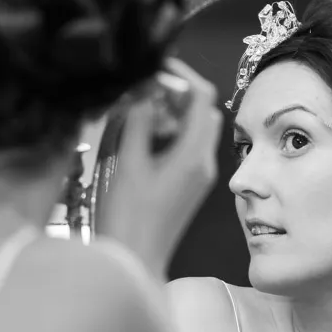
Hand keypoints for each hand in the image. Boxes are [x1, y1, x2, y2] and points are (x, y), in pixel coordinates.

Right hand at [96, 58, 222, 280]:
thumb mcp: (128, 164)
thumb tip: (144, 90)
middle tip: (141, 91)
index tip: (155, 67)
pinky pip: (184, 148)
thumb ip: (138, 122)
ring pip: (192, 129)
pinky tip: (139, 140)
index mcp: (194, 156)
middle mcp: (203, 164)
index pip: (202, 97)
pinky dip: (166, 135)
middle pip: (201, 111)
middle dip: (174, 94)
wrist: (134, 264)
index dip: (181, 74)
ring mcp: (197, 177)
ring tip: (136, 114)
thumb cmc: (129, 221)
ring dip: (169, 115)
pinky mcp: (186, 186)